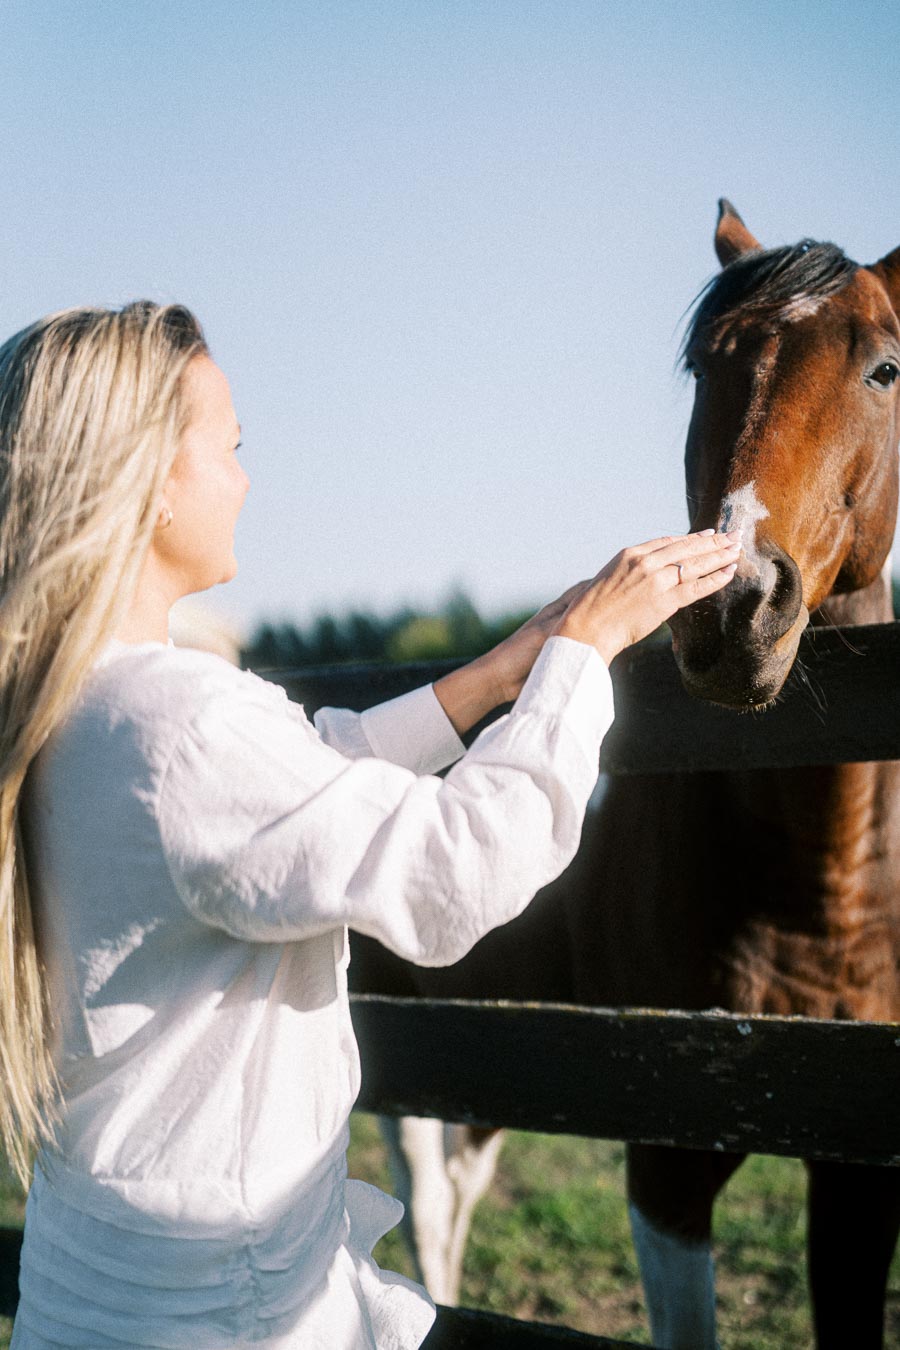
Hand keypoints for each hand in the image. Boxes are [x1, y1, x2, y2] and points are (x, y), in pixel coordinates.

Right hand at [554, 530, 740, 664]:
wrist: (588, 627)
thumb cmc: (594, 608)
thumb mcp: (610, 577)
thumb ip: (632, 570)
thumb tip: (649, 572)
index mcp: (631, 553)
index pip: (669, 541)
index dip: (692, 538)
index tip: (709, 535)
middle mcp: (647, 562)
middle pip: (688, 547)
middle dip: (714, 542)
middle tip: (734, 535)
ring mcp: (658, 580)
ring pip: (697, 564)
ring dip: (720, 556)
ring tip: (737, 550)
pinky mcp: (666, 600)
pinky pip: (698, 587)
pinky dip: (716, 579)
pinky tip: (730, 572)